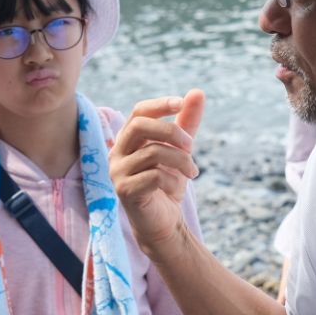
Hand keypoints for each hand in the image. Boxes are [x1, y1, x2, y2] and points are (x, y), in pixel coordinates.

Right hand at [109, 90, 204, 252]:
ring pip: (152, 152)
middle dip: (172, 131)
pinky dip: (171, 179)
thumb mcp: (181, 150)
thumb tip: (198, 92)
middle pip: (140, 125)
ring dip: (181, 160)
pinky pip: (153, 175)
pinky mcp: (124, 191)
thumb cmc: (168, 184)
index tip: (181, 103)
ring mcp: (117, 172)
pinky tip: (176, 187)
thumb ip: (187, 122)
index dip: (160, 104)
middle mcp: (117, 152)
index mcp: (129, 139)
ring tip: (193, 172)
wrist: (164, 222)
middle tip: (192, 146)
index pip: (139, 111)